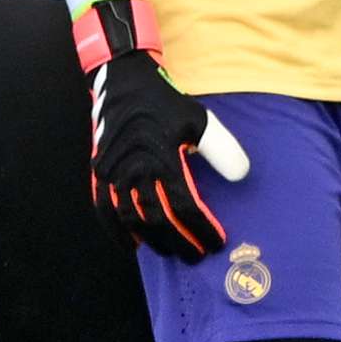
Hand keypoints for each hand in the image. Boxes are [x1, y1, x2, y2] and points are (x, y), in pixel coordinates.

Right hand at [80, 0, 248, 260]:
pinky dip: (116, 231)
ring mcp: (112, 173)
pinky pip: (103, 209)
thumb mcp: (200, 120)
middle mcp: (133, 170)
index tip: (216, 243)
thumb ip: (222, 148)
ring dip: (152, 240)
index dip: (200, 228)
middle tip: (197, 256)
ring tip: (172, 252)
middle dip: (179, 241)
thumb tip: (241, 177)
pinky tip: (133, 246)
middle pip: (157, 219)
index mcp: (160, 158)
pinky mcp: (99, 173)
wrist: (124, 84)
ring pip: (131, 219)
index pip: (183, 206)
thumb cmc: (166, 104)